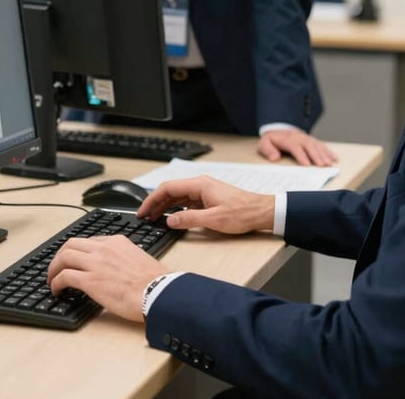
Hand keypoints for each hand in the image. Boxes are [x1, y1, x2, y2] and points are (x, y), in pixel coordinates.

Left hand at [46, 234, 163, 322]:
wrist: (158, 291)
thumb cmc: (154, 281)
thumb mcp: (138, 258)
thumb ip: (123, 258)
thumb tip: (116, 269)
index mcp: (116, 242)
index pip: (89, 241)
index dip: (77, 251)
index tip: (73, 260)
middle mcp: (104, 248)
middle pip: (71, 244)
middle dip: (60, 256)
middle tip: (56, 267)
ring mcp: (95, 263)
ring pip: (64, 257)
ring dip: (53, 268)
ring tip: (52, 280)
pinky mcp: (90, 280)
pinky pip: (64, 276)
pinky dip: (56, 283)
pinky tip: (57, 290)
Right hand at [138, 176, 274, 233]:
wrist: (261, 212)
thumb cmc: (243, 213)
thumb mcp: (214, 220)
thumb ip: (189, 220)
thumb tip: (169, 220)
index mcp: (199, 185)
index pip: (168, 188)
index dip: (152, 199)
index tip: (143, 210)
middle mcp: (200, 185)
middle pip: (171, 191)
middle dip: (156, 203)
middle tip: (144, 216)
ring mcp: (204, 191)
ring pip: (178, 196)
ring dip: (165, 206)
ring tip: (154, 218)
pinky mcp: (208, 198)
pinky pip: (186, 201)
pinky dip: (176, 208)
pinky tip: (172, 217)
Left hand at [257, 129, 337, 165]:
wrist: (277, 130)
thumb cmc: (272, 140)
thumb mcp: (264, 144)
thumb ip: (268, 150)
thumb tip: (275, 157)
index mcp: (287, 139)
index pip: (295, 146)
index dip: (301, 155)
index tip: (307, 165)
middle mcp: (298, 137)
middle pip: (308, 146)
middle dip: (316, 156)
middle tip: (322, 166)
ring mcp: (306, 138)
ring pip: (316, 145)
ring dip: (324, 154)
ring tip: (329, 163)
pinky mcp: (311, 140)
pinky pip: (321, 145)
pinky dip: (328, 151)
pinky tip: (334, 158)